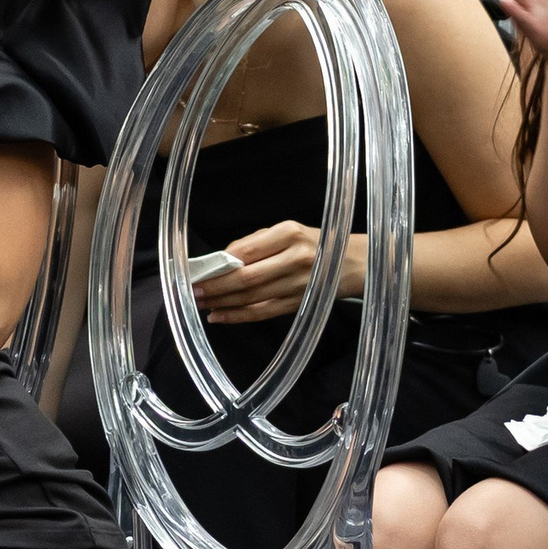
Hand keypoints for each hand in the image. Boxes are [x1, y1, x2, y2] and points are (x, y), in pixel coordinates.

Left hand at [193, 221, 352, 322]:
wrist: (355, 263)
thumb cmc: (317, 243)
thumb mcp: (290, 231)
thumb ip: (257, 242)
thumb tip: (221, 259)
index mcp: (290, 233)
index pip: (246, 251)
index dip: (218, 264)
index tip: (195, 270)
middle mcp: (295, 258)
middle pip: (246, 278)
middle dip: (214, 287)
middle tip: (192, 291)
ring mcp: (298, 285)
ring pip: (251, 298)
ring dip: (221, 303)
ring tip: (200, 304)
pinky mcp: (299, 305)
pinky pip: (262, 313)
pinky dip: (237, 317)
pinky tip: (219, 316)